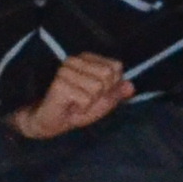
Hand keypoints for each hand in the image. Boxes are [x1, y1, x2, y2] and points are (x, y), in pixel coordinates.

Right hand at [12, 51, 132, 139]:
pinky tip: (70, 106)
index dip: (111, 86)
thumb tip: (131, 86)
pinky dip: (82, 108)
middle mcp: (76, 60)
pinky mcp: (59, 84)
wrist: (50, 122)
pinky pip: (86, 99)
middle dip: (101, 94)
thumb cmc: (75, 109)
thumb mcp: (102, 102)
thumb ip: (116, 93)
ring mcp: (66, 70)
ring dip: (90, 103)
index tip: (96, 94)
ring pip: (98, 87)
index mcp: (88, 59)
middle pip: (108, 75)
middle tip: (85, 100)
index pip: (116, 67)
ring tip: (76, 103)